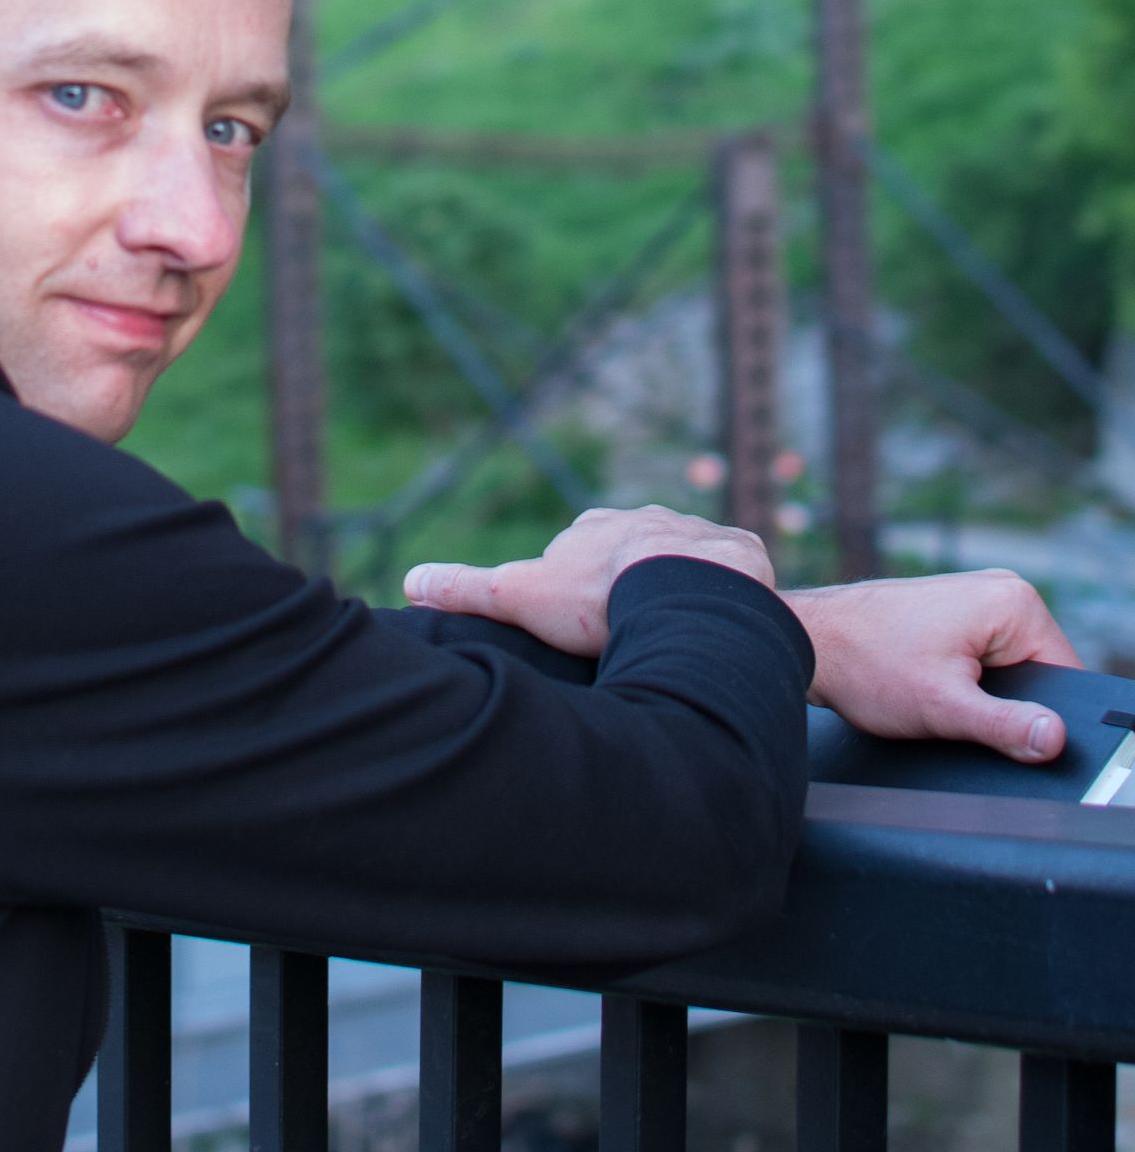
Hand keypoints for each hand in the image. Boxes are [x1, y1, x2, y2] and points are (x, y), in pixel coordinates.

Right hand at [403, 505, 772, 657]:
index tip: (576, 618)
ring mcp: (696, 533)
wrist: (688, 588)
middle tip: (628, 627)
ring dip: (680, 588)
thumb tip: (410, 581)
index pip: (575, 553)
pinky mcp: (741, 553)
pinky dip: (727, 595)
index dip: (573, 586)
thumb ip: (467, 589)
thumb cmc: (599, 595)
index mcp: (592, 527)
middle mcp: (644, 520)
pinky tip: (723, 625)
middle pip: (630, 552)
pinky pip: (733, 571)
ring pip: (683, 561)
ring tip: (677, 631)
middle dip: (629, 582)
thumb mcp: (519, 596)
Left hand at [784, 571, 1081, 762]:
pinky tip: (927, 685)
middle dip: (1003, 704)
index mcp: (1014, 603)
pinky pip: (977, 660)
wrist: (805, 640)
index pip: (1063, 675)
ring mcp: (973, 599)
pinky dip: (959, 682)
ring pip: (1003, 671)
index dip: (1039, 714)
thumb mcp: (942, 707)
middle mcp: (1000, 591)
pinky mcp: (951, 613)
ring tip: (936, 695)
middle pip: (1033, 673)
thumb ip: (1005, 726)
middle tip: (956, 711)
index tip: (1000, 729)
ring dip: (978, 694)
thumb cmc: (862, 663)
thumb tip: (1055, 738)